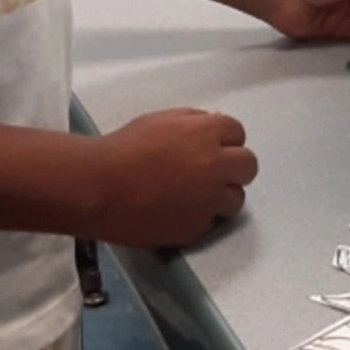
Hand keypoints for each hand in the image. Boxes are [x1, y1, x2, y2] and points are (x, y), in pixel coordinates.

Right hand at [95, 108, 258, 248]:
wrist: (101, 188)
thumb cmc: (126, 147)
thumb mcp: (162, 120)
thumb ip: (194, 122)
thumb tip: (213, 127)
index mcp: (207, 134)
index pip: (238, 132)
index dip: (225, 138)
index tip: (213, 145)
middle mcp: (216, 167)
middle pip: (248, 166)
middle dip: (234, 166)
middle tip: (213, 170)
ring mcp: (208, 201)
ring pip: (236, 199)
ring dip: (222, 194)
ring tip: (196, 194)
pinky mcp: (196, 228)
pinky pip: (210, 221)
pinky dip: (200, 215)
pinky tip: (178, 209)